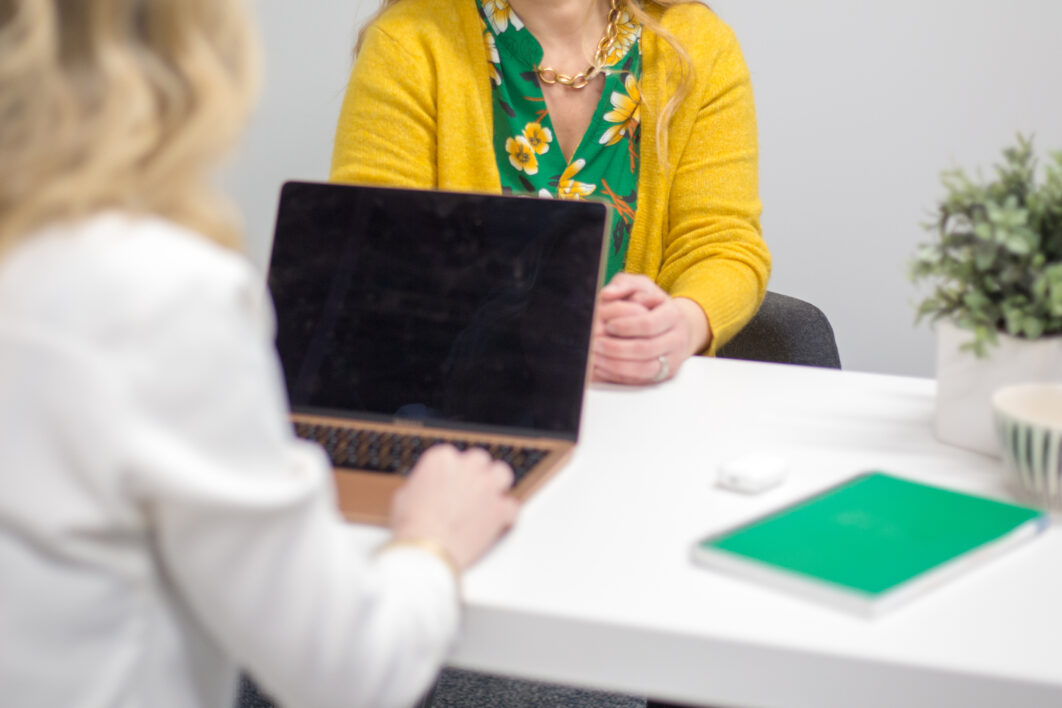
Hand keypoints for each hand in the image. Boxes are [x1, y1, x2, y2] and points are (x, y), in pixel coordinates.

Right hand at [389, 445, 519, 569]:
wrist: (425, 553)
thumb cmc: (412, 528)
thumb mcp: (404, 496)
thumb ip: (422, 484)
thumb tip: (426, 488)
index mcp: (442, 459)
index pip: (453, 455)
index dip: (453, 472)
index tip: (451, 483)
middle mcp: (467, 466)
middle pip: (480, 460)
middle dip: (476, 474)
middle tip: (469, 491)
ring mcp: (488, 486)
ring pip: (502, 474)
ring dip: (496, 485)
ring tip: (488, 500)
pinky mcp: (501, 509)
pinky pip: (512, 506)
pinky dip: (506, 515)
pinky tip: (497, 523)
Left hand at [591, 273, 710, 384]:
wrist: (675, 327)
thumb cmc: (653, 305)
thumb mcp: (641, 286)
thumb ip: (624, 285)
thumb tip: (607, 294)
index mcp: (673, 315)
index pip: (649, 324)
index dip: (626, 326)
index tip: (608, 324)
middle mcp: (677, 339)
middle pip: (646, 349)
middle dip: (616, 348)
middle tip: (594, 344)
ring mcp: (672, 360)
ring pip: (644, 369)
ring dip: (616, 365)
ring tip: (595, 357)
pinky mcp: (663, 375)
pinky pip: (641, 381)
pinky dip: (618, 376)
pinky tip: (601, 368)